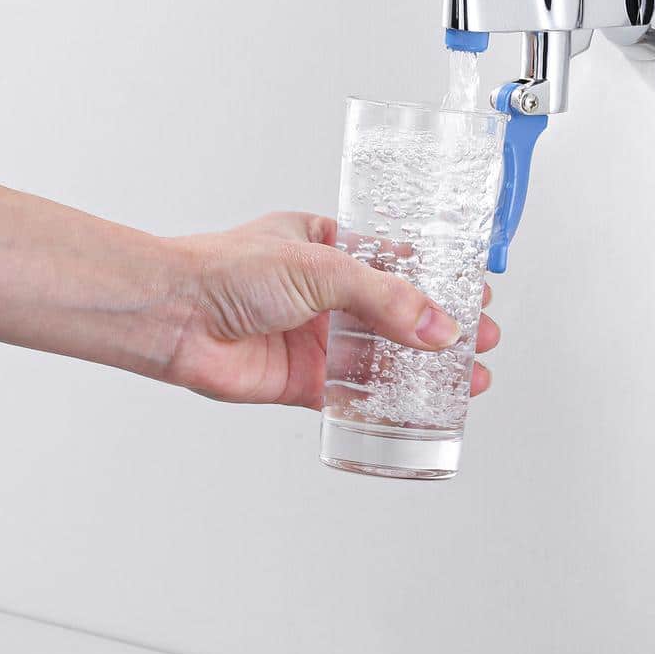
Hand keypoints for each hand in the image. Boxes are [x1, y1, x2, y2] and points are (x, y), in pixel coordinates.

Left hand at [162, 212, 499, 407]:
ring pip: (385, 356)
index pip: (401, 263)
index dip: (442, 279)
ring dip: (426, 366)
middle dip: (444, 327)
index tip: (477, 292)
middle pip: (400, 313)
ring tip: (468, 377)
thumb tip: (440, 326)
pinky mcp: (305, 380)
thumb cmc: (227, 270)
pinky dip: (389, 402)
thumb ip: (384, 298)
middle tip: (481, 338)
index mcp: (332, 247)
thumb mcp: (321, 266)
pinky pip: (356, 394)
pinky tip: (421, 406)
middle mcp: (328, 294)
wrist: (173, 317)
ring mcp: (319, 338)